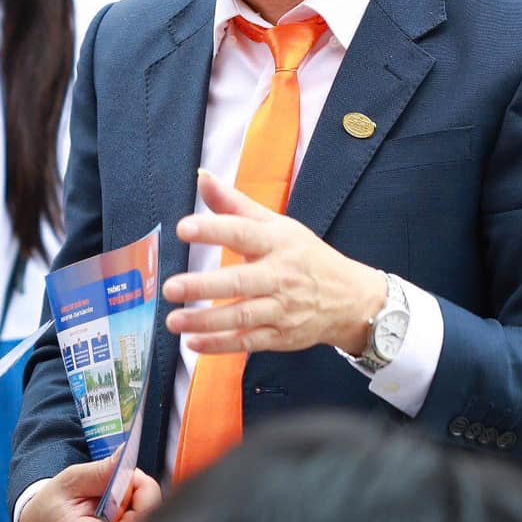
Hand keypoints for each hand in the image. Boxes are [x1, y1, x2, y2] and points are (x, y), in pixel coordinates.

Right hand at [17, 457, 161, 521]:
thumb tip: (126, 457)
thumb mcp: (69, 482)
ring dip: (139, 506)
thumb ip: (100, 472)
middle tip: (120, 484)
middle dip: (142, 497)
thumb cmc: (52, 511)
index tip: (130, 476)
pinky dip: (137, 515)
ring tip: (113, 500)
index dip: (143, 496)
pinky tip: (118, 513)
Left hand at [162, 169, 386, 356]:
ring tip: (173, 319)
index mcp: (277, 243)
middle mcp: (280, 276)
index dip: (214, 230)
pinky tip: (193, 343)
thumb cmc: (305, 256)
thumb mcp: (277, 225)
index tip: (184, 228)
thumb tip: (202, 177)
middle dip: (203, 285)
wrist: (351, 299)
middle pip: (239, 281)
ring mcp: (282, 309)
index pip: (243, 233)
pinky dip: (220, 345)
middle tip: (170, 287)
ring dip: (205, 320)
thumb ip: (235, 204)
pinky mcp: (281, 336)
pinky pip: (248, 342)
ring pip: (241, 316)